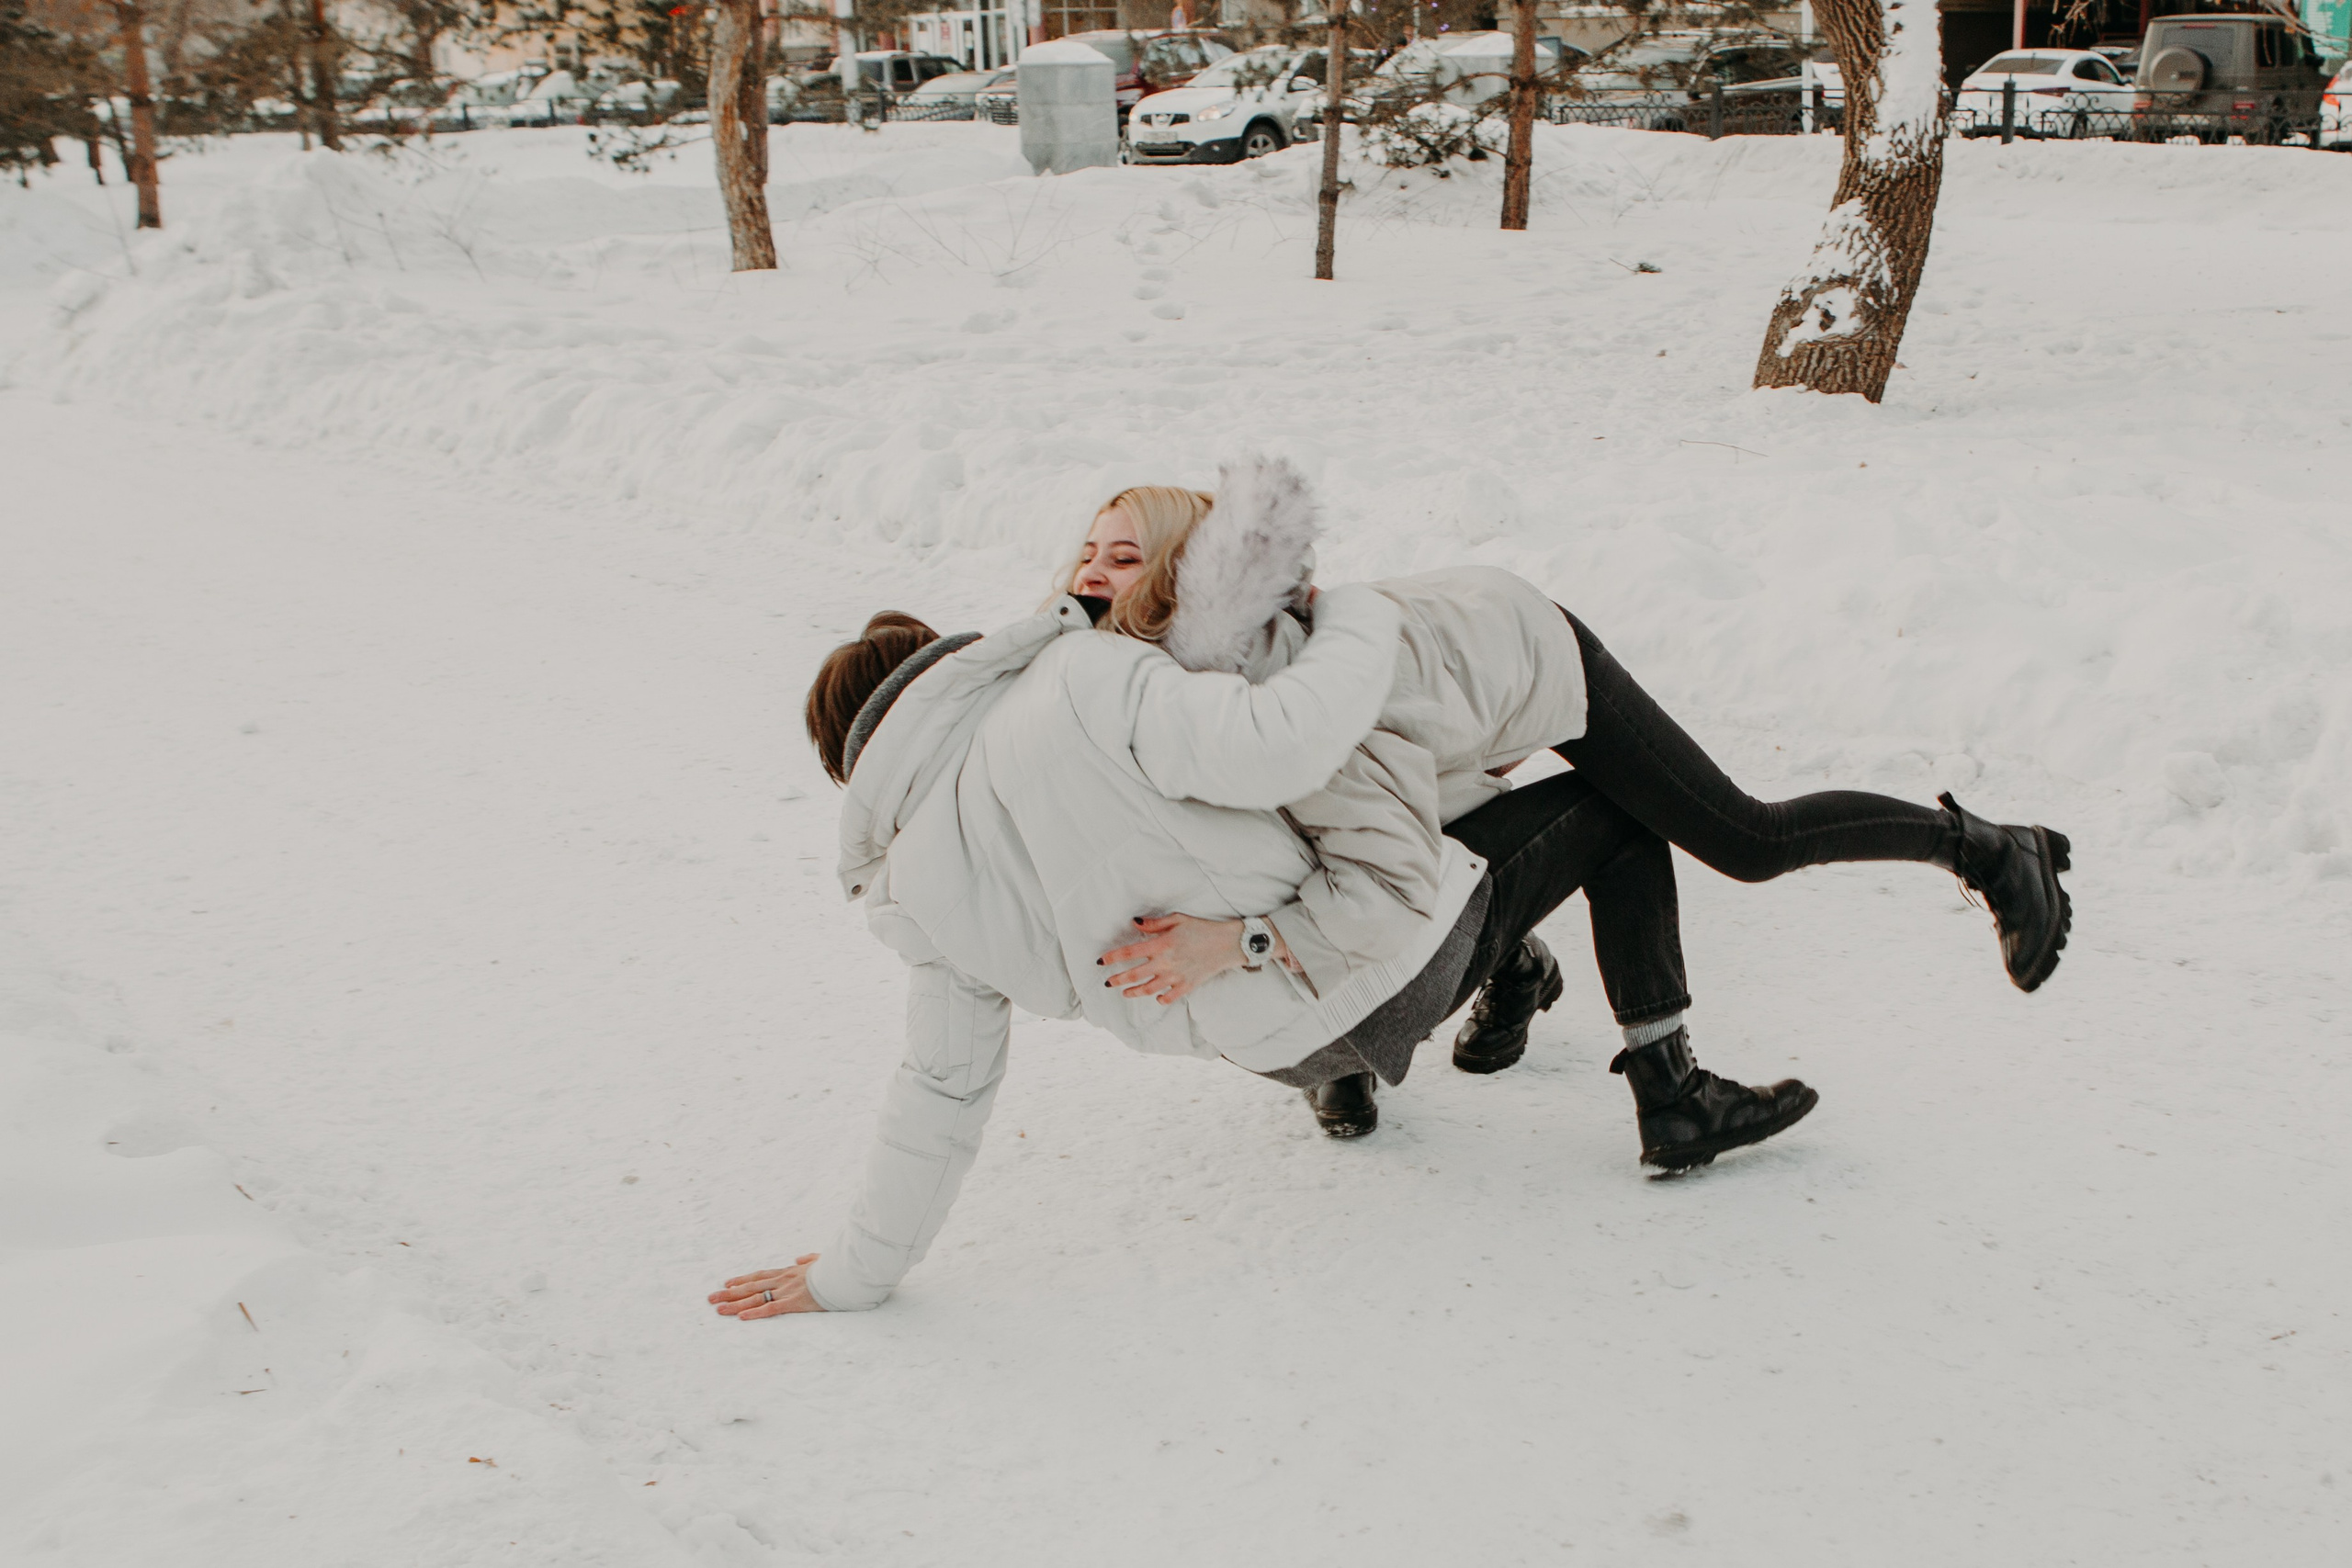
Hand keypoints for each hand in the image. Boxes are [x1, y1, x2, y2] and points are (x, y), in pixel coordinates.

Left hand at [709, 1254, 824, 1318]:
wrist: (844, 1271)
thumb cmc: (835, 1267)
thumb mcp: (820, 1260)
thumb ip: (808, 1259)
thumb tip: (799, 1258)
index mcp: (788, 1272)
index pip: (760, 1276)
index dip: (743, 1280)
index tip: (727, 1283)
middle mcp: (783, 1280)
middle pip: (751, 1287)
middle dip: (729, 1293)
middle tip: (711, 1298)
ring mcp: (787, 1291)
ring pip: (755, 1298)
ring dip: (735, 1304)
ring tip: (718, 1309)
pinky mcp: (794, 1302)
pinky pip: (771, 1309)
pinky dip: (755, 1313)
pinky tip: (742, 1317)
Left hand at [1100, 913, 1292, 1003]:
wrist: (1228, 943)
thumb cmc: (1202, 928)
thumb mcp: (1178, 919)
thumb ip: (1154, 924)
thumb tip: (1134, 923)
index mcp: (1162, 944)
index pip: (1129, 953)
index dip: (1112, 957)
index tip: (1100, 961)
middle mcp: (1166, 963)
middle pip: (1134, 974)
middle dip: (1117, 979)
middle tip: (1107, 982)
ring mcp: (1176, 976)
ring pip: (1148, 989)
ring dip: (1133, 992)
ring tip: (1124, 992)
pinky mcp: (1187, 986)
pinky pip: (1168, 997)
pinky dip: (1160, 998)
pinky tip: (1155, 997)